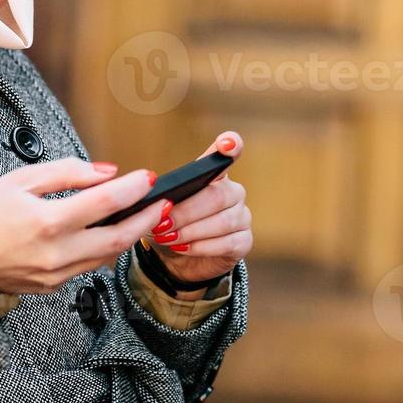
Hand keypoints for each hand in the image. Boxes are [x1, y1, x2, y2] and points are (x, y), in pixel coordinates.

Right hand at [0, 157, 171, 294]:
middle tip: (161, 204)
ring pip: (107, 256)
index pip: (106, 202)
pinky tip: (106, 233)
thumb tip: (106, 173)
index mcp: (49, 222)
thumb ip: (68, 173)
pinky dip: (101, 249)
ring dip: (128, 236)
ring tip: (141, 216)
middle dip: (146, 220)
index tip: (147, 177)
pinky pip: (86, 267)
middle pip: (119, 238)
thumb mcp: (22, 179)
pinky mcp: (53, 287)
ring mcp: (56, 275)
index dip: (133, 188)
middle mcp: (57, 253)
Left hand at [147, 131, 251, 298]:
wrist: (175, 258)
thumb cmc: (168, 225)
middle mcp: (233, 192)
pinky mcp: (244, 241)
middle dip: (186, 212)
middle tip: (162, 224)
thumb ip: (162, 197)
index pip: (229, 152)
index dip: (231, 145)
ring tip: (168, 238)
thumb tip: (159, 199)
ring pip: (223, 222)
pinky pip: (228, 243)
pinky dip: (201, 247)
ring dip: (191, 231)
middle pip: (217, 196)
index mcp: (214, 175)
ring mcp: (242, 217)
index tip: (226, 144)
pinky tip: (183, 248)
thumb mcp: (158, 207)